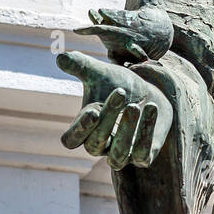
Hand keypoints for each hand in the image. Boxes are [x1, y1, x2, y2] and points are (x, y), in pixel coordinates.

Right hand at [56, 50, 173, 169]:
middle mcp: (100, 146)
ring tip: (134, 106)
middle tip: (121, 92)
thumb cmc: (121, 86)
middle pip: (95, 144)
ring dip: (126, 131)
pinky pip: (142, 154)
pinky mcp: (143, 157)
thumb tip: (61, 56)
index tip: (92, 109)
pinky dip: (146, 131)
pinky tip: (151, 107)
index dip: (79, 128)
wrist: (152, 94)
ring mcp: (122, 155)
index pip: (71, 140)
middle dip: (108, 118)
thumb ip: (81, 66)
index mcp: (85, 130)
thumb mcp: (101, 74)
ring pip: (117, 156)